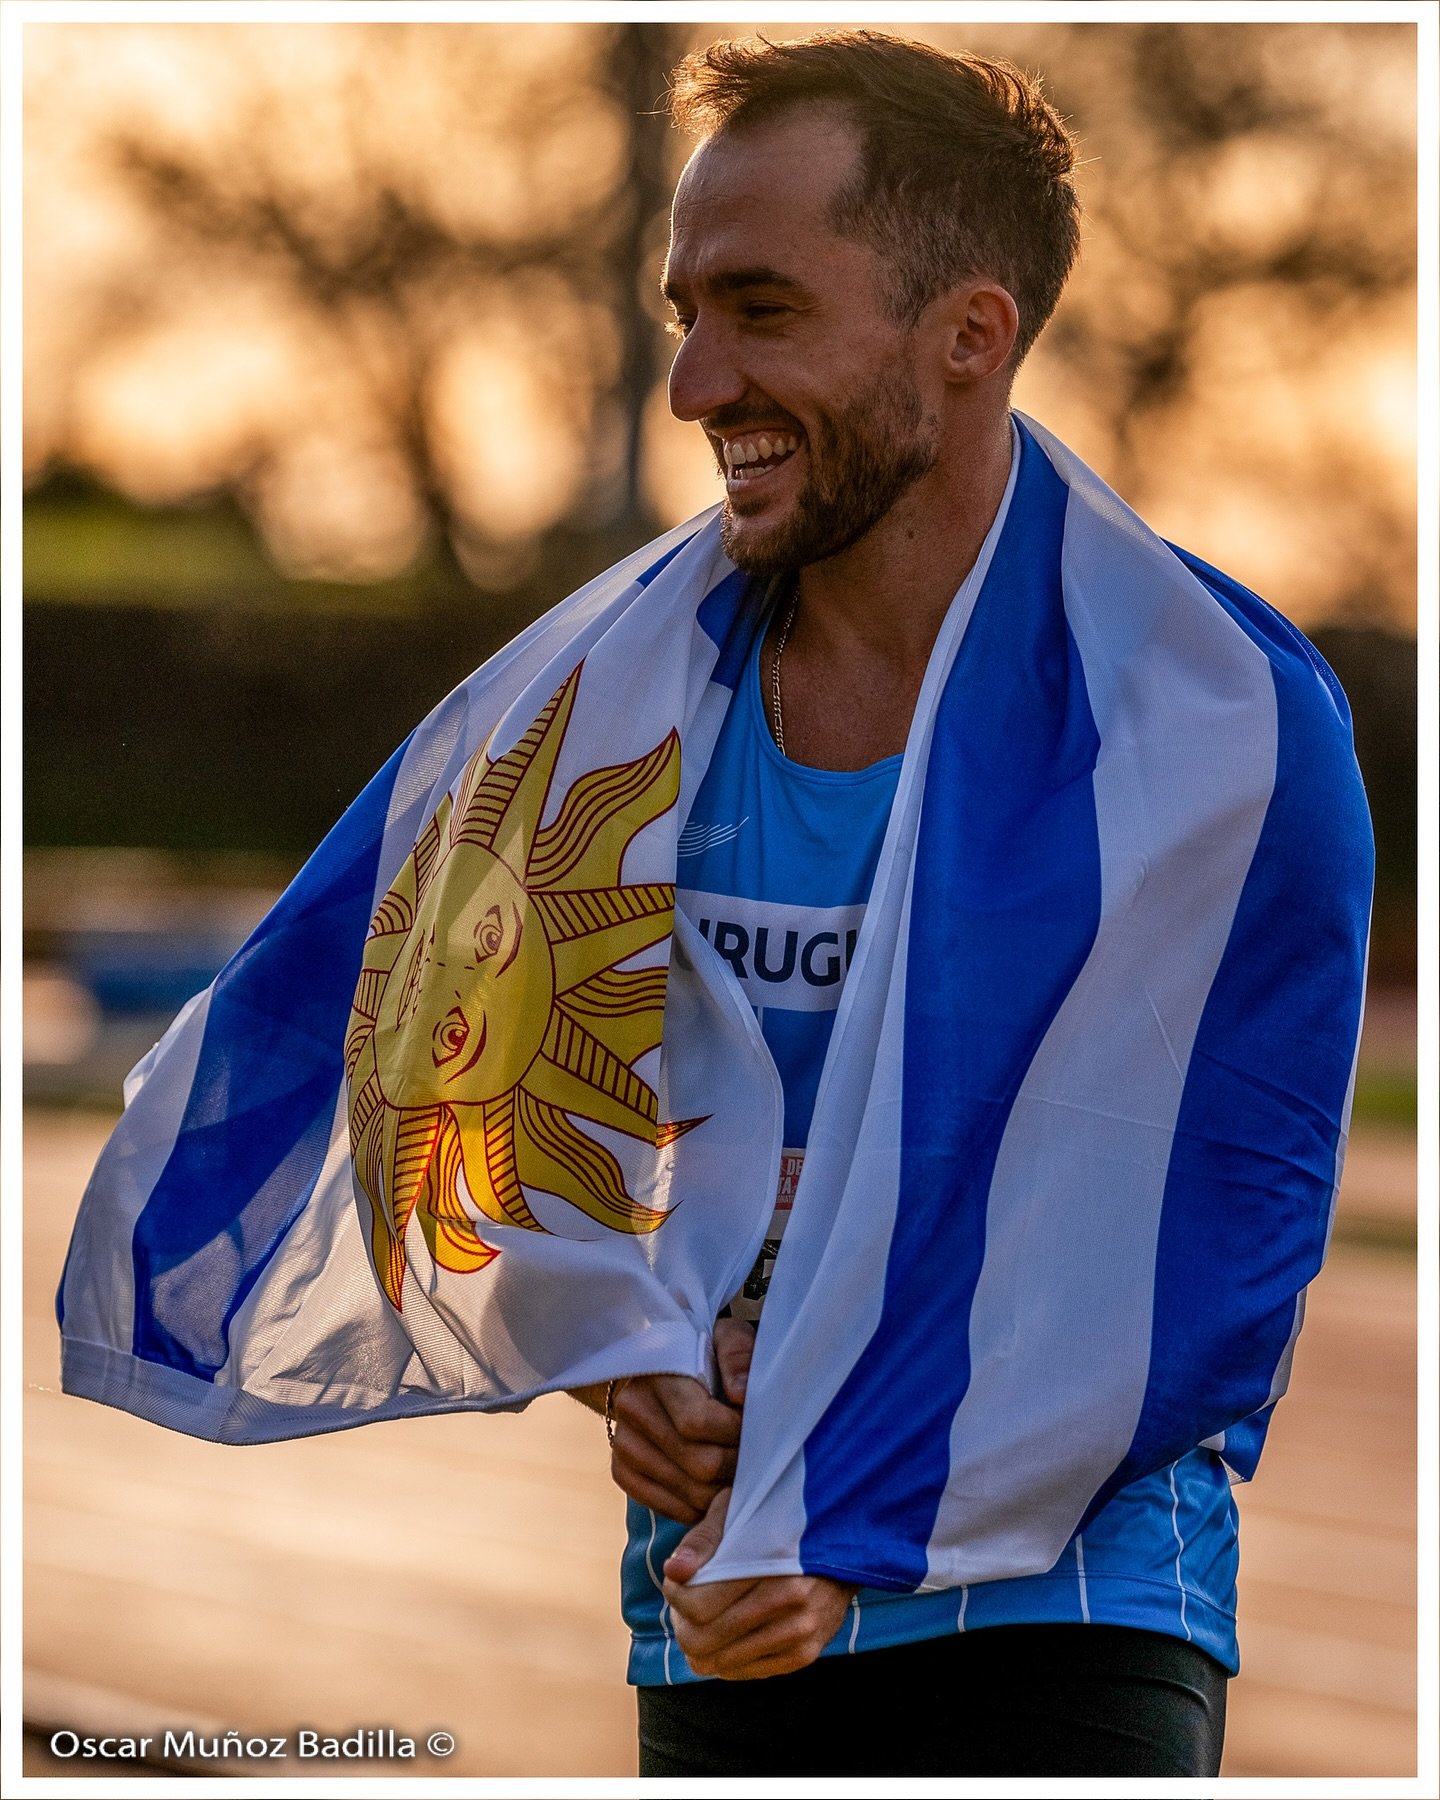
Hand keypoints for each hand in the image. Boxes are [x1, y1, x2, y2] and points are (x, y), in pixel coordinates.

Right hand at [597, 1317, 756, 1523]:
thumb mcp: (726, 1338)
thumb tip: (741, 1395)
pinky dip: (697, 1506)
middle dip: (735, 1465)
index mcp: (659, 1373)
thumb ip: (738, 1356)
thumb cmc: (704, 1353)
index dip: (735, 1433)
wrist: (660, 1369)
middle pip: (699, 1465)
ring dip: (721, 1489)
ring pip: (688, 1494)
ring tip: (734, 1468)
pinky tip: (711, 1486)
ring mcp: (623, 1443)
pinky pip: (667, 1508)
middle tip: (750, 1454)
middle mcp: (632, 1409)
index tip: (752, 1426)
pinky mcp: (621, 1469)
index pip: (698, 1423)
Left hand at [662, 1486, 857, 1679]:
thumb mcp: (740, 1512)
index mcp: (770, 1557)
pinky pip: (745, 1672)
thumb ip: (703, 1539)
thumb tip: (674, 1572)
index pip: (699, 1605)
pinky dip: (726, 1659)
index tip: (677, 1581)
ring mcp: (800, 1630)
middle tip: (684, 1607)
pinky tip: (728, 1635)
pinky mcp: (806, 1653)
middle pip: (705, 1638)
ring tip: (704, 1621)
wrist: (842, 1543)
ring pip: (721, 1662)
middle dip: (683, 1625)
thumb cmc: (779, 1523)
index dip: (675, 1596)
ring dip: (701, 1646)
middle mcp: (789, 1597)